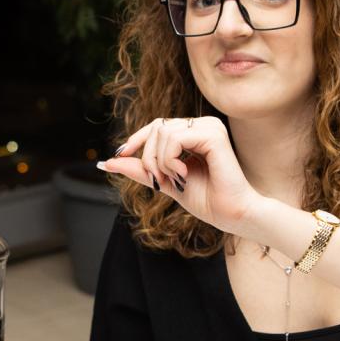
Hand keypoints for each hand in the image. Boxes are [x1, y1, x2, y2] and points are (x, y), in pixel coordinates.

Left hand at [95, 116, 260, 237]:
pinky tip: (183, 175)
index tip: (119, 156)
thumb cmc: (208, 200)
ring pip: (163, 132)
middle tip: (158, 181)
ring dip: (159, 162)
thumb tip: (107, 162)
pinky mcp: (213, 135)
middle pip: (156, 127)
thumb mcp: (165, 182)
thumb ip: (140, 170)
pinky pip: (174, 138)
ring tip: (175, 180)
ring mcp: (210, 127)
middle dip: (148, 157)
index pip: (157, 126)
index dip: (136, 139)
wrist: (232, 215)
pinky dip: (169, 160)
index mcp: (195, 133)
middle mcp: (203, 125)